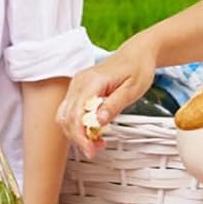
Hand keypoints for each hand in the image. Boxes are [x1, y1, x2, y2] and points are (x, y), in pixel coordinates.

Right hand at [56, 41, 158, 158]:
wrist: (137, 54)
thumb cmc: (137, 68)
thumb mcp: (132, 90)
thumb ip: (114, 105)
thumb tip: (99, 121)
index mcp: (92, 81)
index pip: (76, 113)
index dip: (81, 135)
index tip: (90, 149)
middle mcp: (80, 81)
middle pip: (66, 117)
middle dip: (78, 138)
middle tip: (94, 150)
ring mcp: (77, 84)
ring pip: (65, 115)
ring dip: (76, 133)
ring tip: (95, 142)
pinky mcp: (79, 88)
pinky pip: (71, 110)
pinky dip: (78, 124)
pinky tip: (93, 131)